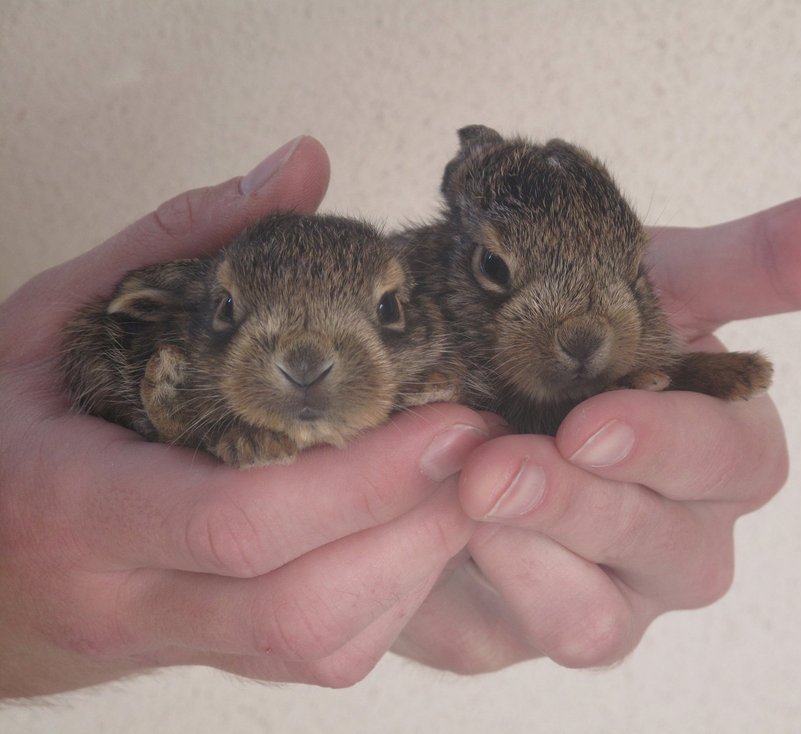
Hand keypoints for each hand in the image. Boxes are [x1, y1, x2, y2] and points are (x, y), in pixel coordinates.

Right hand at [0, 137, 489, 696]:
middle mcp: (125, 595)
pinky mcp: (209, 658)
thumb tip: (305, 168)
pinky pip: (319, 656)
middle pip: (300, 603)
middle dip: (418, 528)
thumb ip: (184, 237)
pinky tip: (410, 526)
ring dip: (417, 565)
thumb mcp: (59, 314)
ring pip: (320, 645)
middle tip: (488, 450)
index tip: (454, 419)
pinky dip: (391, 594)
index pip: (238, 518)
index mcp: (75, 504)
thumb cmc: (2, 429)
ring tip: (464, 481)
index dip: (364, 477)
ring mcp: (170, 642)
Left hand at [393, 177, 800, 670]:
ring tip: (469, 494)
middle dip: (586, 504)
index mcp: (715, 444)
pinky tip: (449, 537)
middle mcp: (680, 529)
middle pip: (676, 547)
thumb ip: (765, 260)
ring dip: (537, 554)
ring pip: (604, 613)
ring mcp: (615, 589)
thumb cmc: (561, 328)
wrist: (445, 384)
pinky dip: (494, 589)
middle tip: (497, 466)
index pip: (736, 459)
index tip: (589, 423)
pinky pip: (532, 634)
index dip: (671, 444)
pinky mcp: (541, 621)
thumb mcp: (645, 281)